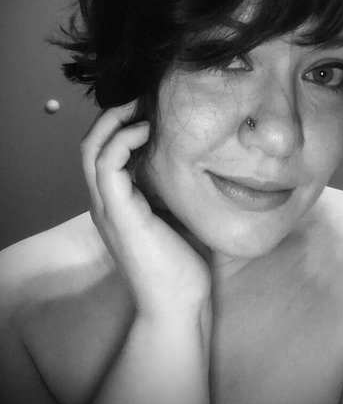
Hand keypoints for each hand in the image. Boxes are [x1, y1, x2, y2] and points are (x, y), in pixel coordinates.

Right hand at [81, 103, 210, 319]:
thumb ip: (169, 188)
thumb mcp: (175, 214)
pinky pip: (106, 165)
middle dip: (112, 116)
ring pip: (91, 149)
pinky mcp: (119, 213)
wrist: (179, 304)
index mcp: (119, 202)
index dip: (120, 125)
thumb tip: (190, 159)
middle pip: (90, 144)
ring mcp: (109, 208)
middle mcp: (106, 202)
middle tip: (140, 99)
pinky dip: (122, 140)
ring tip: (141, 109)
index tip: (149, 108)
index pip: (104, 151)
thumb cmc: (181, 261)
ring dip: (113, 121)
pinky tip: (147, 133)